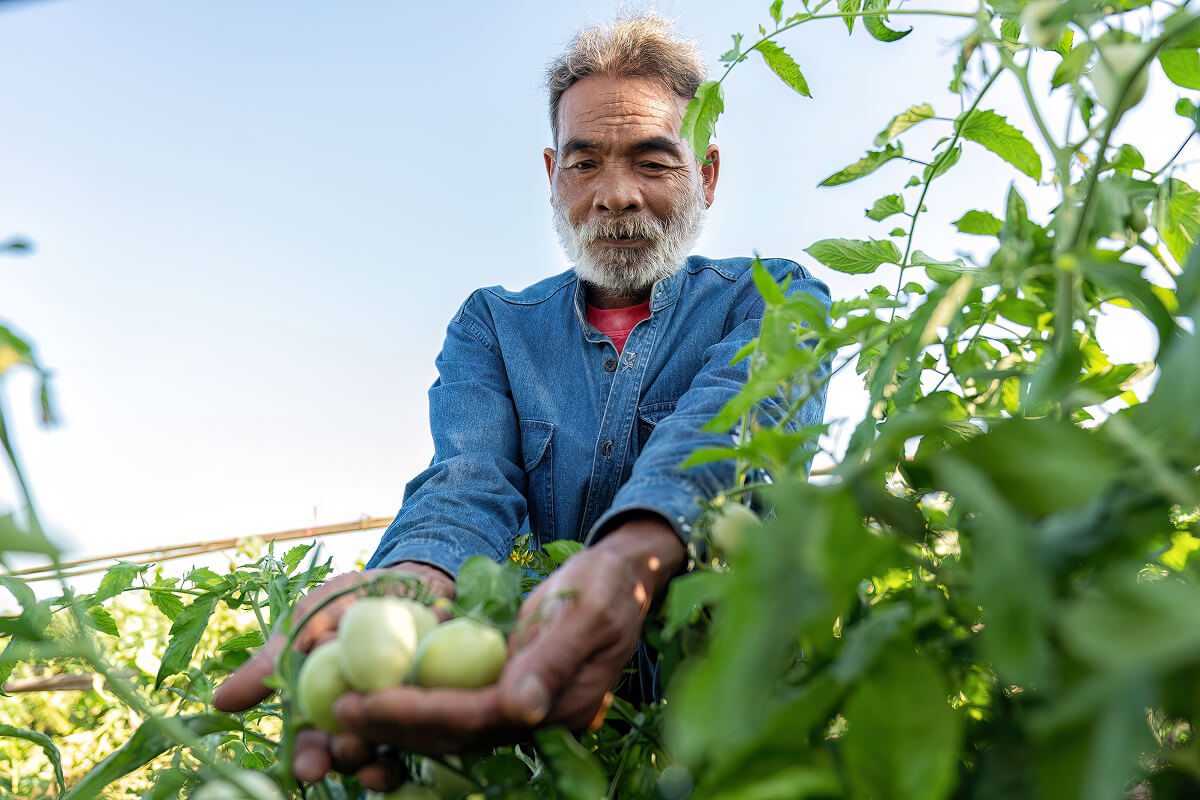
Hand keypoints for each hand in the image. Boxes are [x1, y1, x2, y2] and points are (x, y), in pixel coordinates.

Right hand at [212, 561, 453, 788]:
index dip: (307, 759)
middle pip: (347, 753)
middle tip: (348, 752)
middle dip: (345, 759)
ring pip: (384, 749)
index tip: (309, 769)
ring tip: (377, 747)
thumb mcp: (307, 621)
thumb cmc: (349, 600)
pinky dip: (421, 740)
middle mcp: (357, 716)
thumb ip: (271, 662)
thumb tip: (220, 704)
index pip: (309, 742)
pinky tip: (421, 737)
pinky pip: (426, 733)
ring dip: (380, 756)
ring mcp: (395, 713)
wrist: (410, 578)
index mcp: (322, 704)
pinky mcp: (429, 704)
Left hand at [332, 517, 684, 752]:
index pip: (476, 720)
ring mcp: (523, 705)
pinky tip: (377, 686)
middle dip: (393, 725)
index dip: (417, 715)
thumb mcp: (587, 613)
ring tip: (344, 709)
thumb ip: (552, 662)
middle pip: (454, 733)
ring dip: (397, 719)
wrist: (625, 575)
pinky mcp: (509, 688)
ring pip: (449, 724)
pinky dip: (417, 697)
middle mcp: (537, 717)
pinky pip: (456, 701)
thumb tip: (519, 709)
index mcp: (560, 707)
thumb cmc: (610, 586)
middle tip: (336, 712)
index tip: (365, 702)